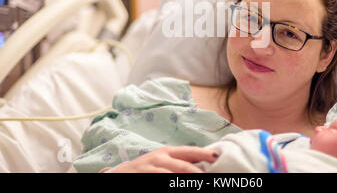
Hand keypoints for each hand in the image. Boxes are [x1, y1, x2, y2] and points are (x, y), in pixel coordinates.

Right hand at [101, 145, 218, 172]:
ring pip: (171, 174)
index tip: (217, 156)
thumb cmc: (147, 169)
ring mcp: (150, 167)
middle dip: (198, 173)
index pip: (189, 152)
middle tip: (210, 177)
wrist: (118, 174)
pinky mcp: (142, 175)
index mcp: (168, 152)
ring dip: (185, 180)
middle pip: (183, 165)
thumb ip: (180, 162)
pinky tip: (178, 185)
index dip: (203, 153)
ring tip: (199, 181)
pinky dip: (170, 183)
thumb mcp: (163, 161)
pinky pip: (159, 179)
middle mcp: (160, 158)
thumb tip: (205, 163)